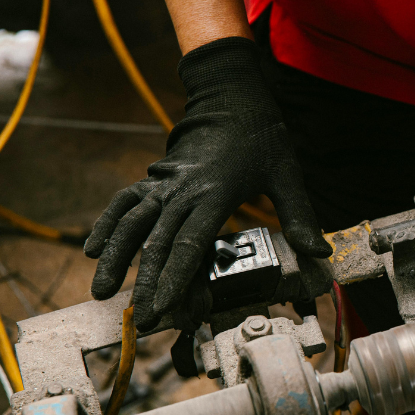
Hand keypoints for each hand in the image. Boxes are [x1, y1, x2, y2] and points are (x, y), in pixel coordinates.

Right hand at [84, 37, 330, 329]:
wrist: (233, 95)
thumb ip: (300, 217)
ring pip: (133, 223)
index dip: (175, 279)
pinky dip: (108, 223)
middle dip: (147, 283)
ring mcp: (166, 183)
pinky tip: (93, 248)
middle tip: (140, 318)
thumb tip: (321, 253)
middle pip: (158, 243)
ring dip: (117, 257)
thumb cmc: (262, 136)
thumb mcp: (287, 174)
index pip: (190, 244)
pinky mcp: (157, 178)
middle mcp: (184, 190)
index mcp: (215, 193)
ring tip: (101, 291)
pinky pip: (125, 202)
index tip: (163, 307)